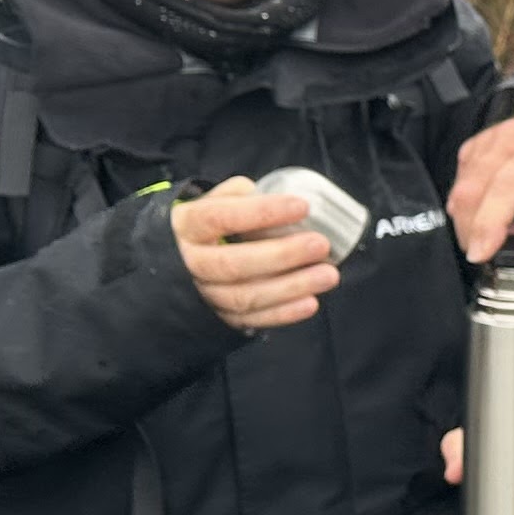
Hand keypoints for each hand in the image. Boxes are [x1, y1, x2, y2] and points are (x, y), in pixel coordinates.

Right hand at [174, 185, 336, 331]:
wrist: (185, 257)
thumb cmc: (214, 222)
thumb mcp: (217, 199)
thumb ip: (242, 194)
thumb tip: (272, 196)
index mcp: (188, 225)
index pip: (219, 217)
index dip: (261, 212)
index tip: (302, 206)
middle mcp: (190, 262)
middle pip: (232, 264)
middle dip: (281, 256)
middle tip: (320, 244)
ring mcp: (204, 293)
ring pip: (243, 297)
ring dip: (290, 288)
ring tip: (328, 275)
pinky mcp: (220, 317)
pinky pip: (251, 319)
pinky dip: (283, 314)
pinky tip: (311, 302)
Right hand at [449, 107, 513, 265]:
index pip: (506, 186)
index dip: (489, 223)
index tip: (481, 254)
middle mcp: (509, 139)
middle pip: (472, 190)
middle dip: (473, 232)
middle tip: (496, 257)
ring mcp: (488, 140)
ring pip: (460, 188)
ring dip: (470, 222)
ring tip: (502, 237)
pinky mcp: (475, 147)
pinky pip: (459, 181)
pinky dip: (467, 207)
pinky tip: (490, 217)